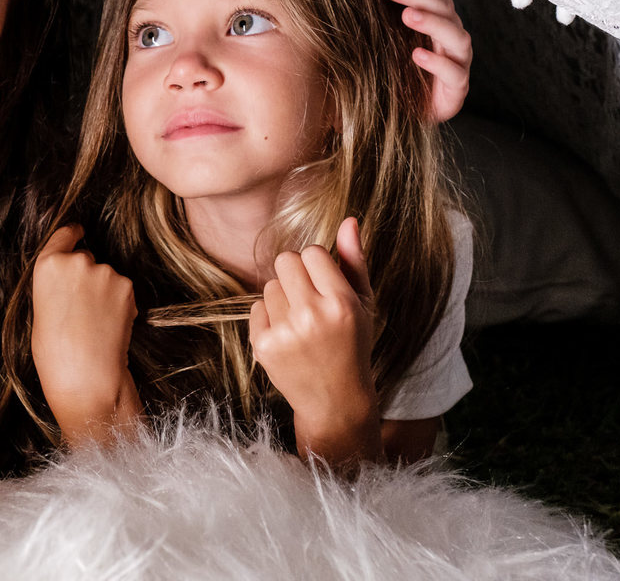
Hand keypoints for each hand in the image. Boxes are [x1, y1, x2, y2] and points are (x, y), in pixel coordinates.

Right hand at [30, 225, 141, 444]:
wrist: (85, 374)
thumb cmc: (54, 351)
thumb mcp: (41, 308)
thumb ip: (57, 284)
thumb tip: (73, 279)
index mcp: (48, 265)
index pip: (64, 234)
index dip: (73, 233)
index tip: (79, 231)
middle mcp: (77, 261)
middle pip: (87, 258)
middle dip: (87, 276)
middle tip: (82, 309)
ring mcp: (105, 272)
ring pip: (107, 276)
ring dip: (104, 292)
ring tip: (95, 323)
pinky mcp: (126, 287)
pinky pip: (122, 290)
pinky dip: (119, 303)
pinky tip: (109, 325)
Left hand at [249, 218, 381, 465]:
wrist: (335, 399)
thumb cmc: (352, 344)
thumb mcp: (363, 303)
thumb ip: (354, 261)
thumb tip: (349, 220)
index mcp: (341, 303)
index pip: (313, 252)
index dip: (317, 265)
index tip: (325, 284)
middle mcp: (312, 316)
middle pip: (286, 261)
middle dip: (296, 274)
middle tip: (309, 298)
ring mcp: (285, 332)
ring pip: (270, 285)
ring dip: (283, 298)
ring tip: (301, 322)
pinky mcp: (263, 345)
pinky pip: (256, 307)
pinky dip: (268, 318)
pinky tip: (287, 336)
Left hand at [384, 0, 471, 121]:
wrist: (412, 113)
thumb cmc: (406, 72)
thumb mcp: (399, 38)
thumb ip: (406, 9)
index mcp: (442, 22)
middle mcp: (453, 38)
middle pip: (445, 9)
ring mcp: (458, 63)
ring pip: (456, 36)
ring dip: (431, 23)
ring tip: (407, 16)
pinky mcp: (457, 90)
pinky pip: (453, 73)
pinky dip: (437, 62)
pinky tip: (417, 55)